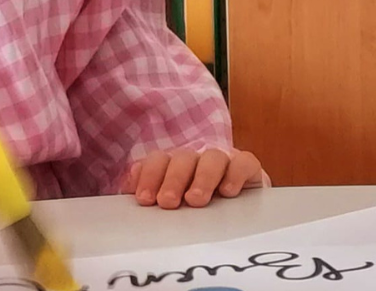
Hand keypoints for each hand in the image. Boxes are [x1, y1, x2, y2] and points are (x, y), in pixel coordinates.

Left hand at [123, 148, 264, 208]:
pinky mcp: (248, 169)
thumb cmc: (198, 212)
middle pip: (182, 158)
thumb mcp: (172, 208)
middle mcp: (198, 160)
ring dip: (202, 177)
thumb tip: (127, 191)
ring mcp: (224, 162)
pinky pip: (244, 162)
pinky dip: (235, 173)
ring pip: (212, 157)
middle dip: (172, 179)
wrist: (241, 219)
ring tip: (195, 200)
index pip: (158, 160)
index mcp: (174, 167)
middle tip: (167, 202)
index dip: (149, 175)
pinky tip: (228, 191)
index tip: (145, 199)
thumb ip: (151, 197)